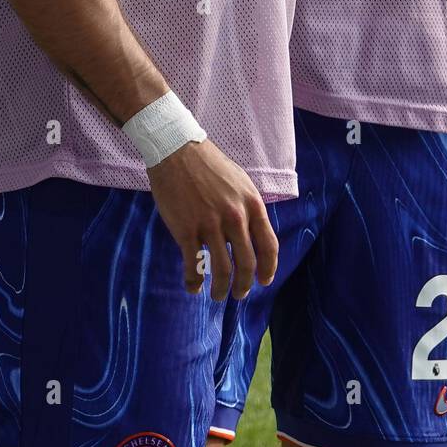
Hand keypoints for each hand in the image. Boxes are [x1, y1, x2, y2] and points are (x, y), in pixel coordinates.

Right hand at [147, 138, 278, 298]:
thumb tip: (254, 235)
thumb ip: (248, 208)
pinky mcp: (186, 230)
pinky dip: (194, 282)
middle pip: (247, 263)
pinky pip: (193, 265)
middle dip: (244, 285)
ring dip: (221, 289)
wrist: (177, 151)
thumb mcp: (240, 182)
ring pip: (222, 270)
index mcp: (252, 205)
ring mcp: (210, 224)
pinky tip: (193, 288)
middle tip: (239, 294)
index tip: (264, 280)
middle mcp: (235, 217)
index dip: (268, 268)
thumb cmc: (209, 166)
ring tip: (217, 295)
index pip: (269, 246)